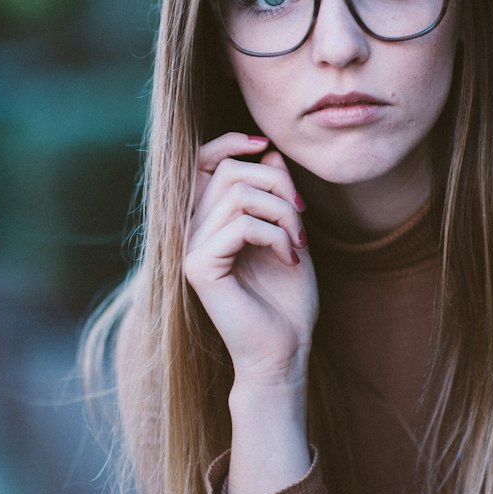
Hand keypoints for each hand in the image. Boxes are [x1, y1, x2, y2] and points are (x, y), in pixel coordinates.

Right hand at [184, 132, 318, 388]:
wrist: (284, 351)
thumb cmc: (287, 298)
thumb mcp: (288, 233)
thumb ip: (274, 194)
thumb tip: (267, 152)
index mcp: (207, 221)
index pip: (201, 162)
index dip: (229, 142)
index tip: (265, 144)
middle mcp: (191, 231)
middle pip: (229, 171)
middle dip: (277, 185)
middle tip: (302, 216)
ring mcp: (190, 249)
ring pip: (237, 195)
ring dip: (282, 213)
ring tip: (298, 242)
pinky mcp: (198, 266)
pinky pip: (240, 225)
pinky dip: (276, 236)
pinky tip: (289, 259)